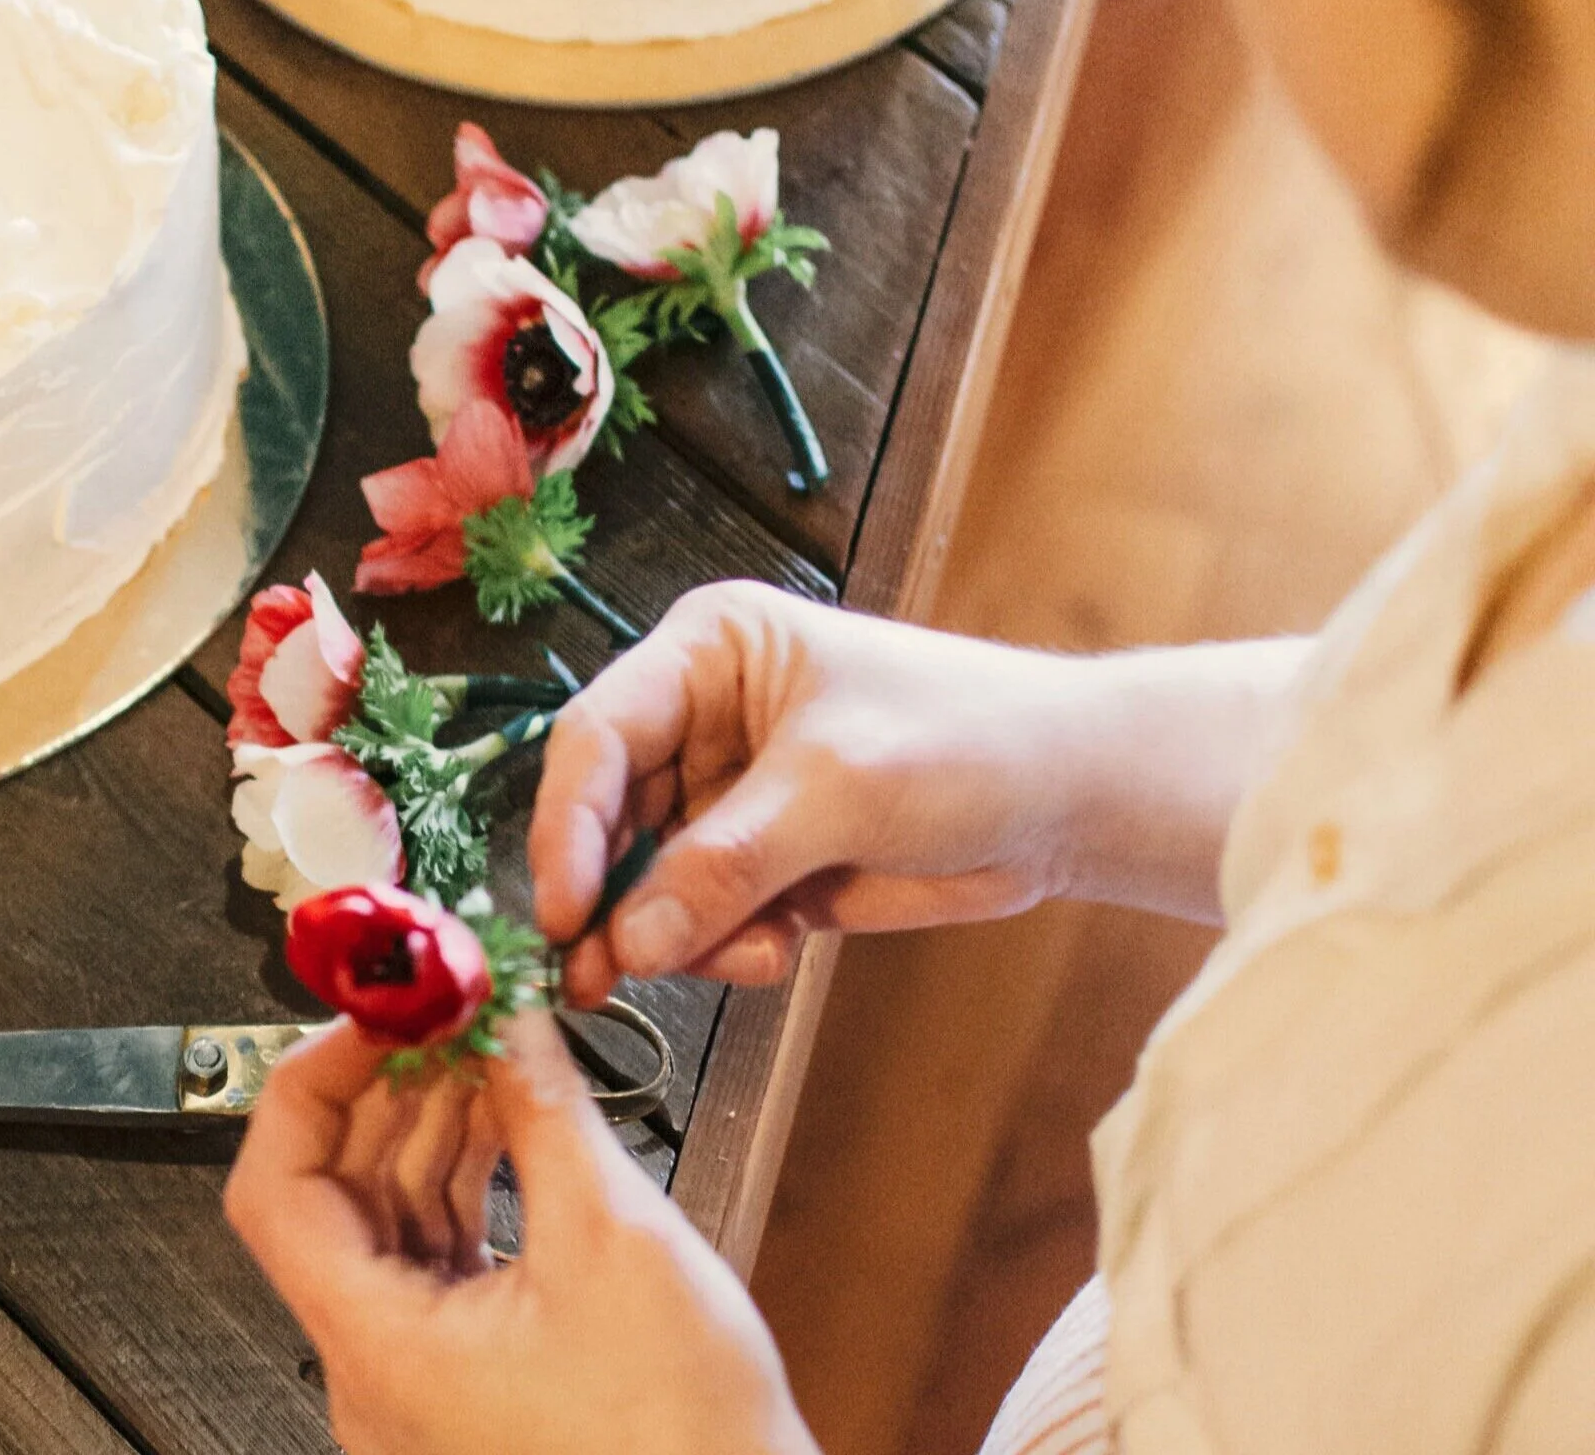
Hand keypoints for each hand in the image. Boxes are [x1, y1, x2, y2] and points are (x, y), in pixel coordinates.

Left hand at [224, 1012, 812, 1454]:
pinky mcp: (469, 1375)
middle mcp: (377, 1371)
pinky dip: (463, 1175)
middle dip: (386, 1084)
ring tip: (483, 1043)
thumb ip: (546, 1109)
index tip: (374, 1013)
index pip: (276, 1189)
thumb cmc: (681, 1446)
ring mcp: (420, 1378)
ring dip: (430, 1121)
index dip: (315, 1083)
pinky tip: (508, 1118)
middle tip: (441, 1005)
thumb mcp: (613, 1238)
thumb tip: (508, 1019)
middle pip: (333, 1194)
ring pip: (386, 1217)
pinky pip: (434, 1251)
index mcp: (379, 1350)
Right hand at [531, 583, 1108, 1003]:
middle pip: (607, 816)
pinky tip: (777, 951)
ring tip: (748, 956)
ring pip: (649, 881)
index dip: (569, 826)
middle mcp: (699, 719)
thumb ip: (727, 862)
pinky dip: (723, 949)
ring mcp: (728, 795)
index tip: (564, 913)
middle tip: (593, 979)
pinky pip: (702, 919)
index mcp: (705, 652)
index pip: (598, 735)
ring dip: (675, 935)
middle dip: (610, 900)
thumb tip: (630, 940)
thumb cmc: (966, 739)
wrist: (1069, 796)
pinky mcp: (761, 862)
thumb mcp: (838, 789)